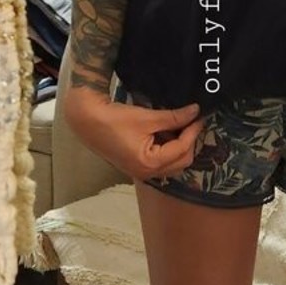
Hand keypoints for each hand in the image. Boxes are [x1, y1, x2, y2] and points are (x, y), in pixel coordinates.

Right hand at [62, 86, 204, 183]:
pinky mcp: (137, 166)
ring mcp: (142, 172)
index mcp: (150, 164)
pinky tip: (167, 132)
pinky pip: (161, 161)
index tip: (199, 116)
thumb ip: (174, 117)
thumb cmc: (115, 119)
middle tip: (192, 122)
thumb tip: (195, 111)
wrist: (87, 121)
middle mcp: (147, 173)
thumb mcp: (148, 117)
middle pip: (181, 162)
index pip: (182, 150)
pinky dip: (168, 148)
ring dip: (180, 146)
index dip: (193, 132)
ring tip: (180, 125)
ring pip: (172, 164)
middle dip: (189, 142)